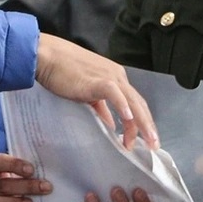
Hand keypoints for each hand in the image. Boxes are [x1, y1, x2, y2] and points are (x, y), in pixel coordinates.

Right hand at [35, 34, 157, 150]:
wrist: (47, 56)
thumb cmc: (63, 72)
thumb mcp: (87, 92)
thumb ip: (100, 108)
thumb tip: (110, 125)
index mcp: (116, 78)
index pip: (135, 103)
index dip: (142, 122)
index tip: (143, 140)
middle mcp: (117, 77)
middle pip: (139, 104)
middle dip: (149, 126)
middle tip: (154, 145)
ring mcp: (109, 77)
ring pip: (132, 102)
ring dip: (142, 123)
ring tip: (148, 140)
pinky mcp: (97, 80)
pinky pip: (114, 94)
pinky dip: (123, 107)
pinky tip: (129, 119)